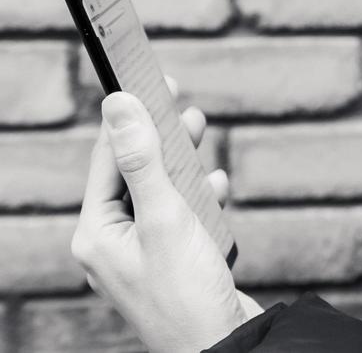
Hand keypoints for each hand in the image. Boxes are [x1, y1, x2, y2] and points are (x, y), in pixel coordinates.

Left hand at [72, 76, 260, 352]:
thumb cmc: (187, 293)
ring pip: (161, 193)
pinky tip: (218, 187)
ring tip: (199, 132)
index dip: (130, 116)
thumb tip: (118, 104)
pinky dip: (201, 198)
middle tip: (181, 102)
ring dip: (183, 164)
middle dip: (160, 138)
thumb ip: (142, 158)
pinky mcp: (173, 264)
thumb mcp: (165, 217)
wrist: (222, 348)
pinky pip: (181, 218)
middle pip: (134, 174)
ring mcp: (143, 255)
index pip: (108, 159)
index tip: (148, 78)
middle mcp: (113, 244)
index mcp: (96, 233)